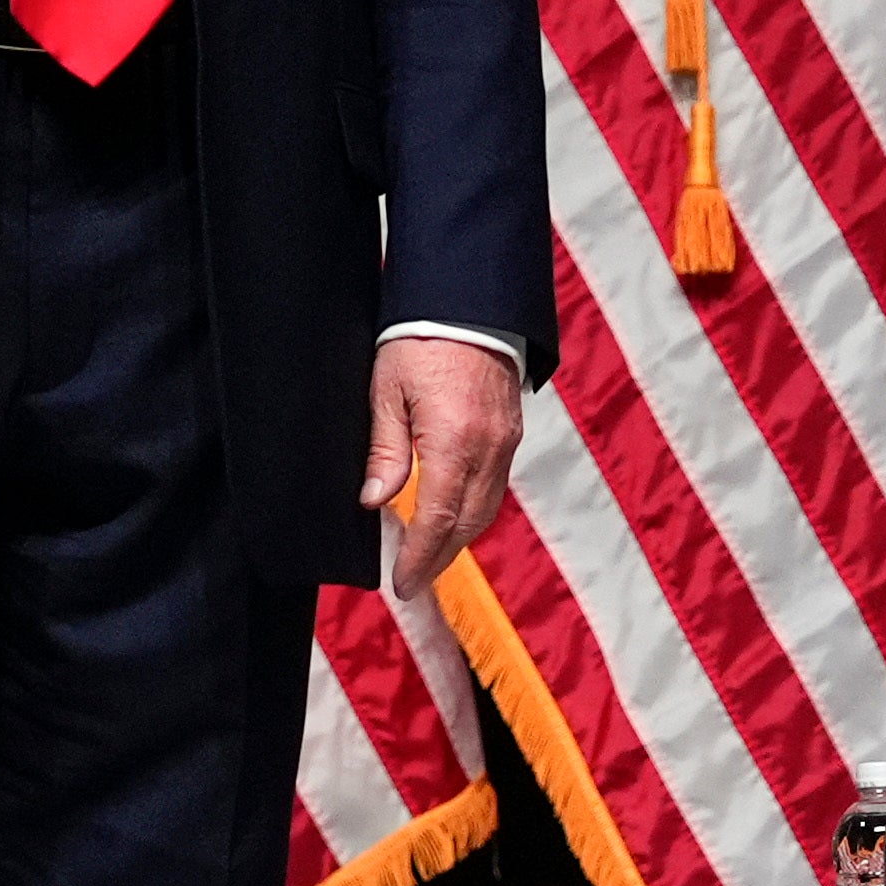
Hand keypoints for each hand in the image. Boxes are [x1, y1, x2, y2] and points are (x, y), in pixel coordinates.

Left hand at [365, 339, 527, 599]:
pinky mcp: (511, 431)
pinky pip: (495, 485)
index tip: (402, 584)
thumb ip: (385, 452)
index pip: (438, 518)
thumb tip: (374, 502)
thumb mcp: (386, 392)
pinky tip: (452, 517)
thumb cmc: (420, 339)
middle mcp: (488, 447)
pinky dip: (473, 510)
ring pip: (487, 508)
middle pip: (468, 523)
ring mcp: (505, 440)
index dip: (420, 558)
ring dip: (459, 539)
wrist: (468, 301)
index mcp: (453, 440)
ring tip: (429, 557)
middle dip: (440, 558)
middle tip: (412, 582)